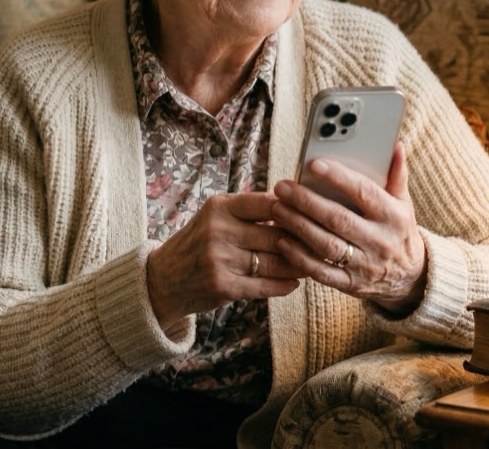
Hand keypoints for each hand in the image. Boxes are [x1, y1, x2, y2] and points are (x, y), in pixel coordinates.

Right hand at [145, 192, 303, 334]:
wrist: (163, 279)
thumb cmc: (198, 243)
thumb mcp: (215, 216)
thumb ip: (249, 210)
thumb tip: (296, 205)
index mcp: (219, 207)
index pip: (269, 202)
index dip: (295, 209)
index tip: (314, 214)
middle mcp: (219, 230)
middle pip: (276, 234)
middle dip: (303, 240)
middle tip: (324, 242)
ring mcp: (221, 260)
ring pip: (275, 262)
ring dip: (299, 265)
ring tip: (313, 263)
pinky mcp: (224, 286)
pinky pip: (266, 285)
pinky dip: (285, 284)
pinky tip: (294, 281)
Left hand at [271, 144, 426, 314]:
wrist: (410, 278)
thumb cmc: (399, 231)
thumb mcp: (404, 204)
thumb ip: (397, 175)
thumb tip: (395, 145)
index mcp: (394, 216)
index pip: (364, 192)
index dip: (338, 178)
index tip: (313, 164)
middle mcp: (380, 241)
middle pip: (338, 219)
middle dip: (307, 201)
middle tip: (283, 187)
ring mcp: (365, 264)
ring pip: (326, 245)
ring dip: (298, 226)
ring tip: (277, 209)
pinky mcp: (350, 283)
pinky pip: (321, 271)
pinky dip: (300, 257)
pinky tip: (282, 241)